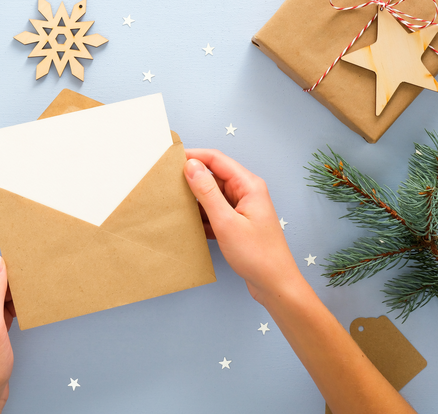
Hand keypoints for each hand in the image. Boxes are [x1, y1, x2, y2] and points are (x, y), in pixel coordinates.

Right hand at [183, 149, 299, 304]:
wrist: (274, 285)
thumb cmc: (257, 255)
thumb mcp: (226, 222)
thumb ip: (207, 192)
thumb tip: (191, 166)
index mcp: (248, 186)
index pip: (216, 160)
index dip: (193, 156)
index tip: (170, 158)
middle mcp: (246, 193)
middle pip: (213, 176)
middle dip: (191, 178)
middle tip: (167, 182)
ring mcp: (241, 209)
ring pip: (212, 195)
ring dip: (194, 199)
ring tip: (173, 203)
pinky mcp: (236, 224)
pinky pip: (214, 212)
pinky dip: (201, 216)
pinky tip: (188, 223)